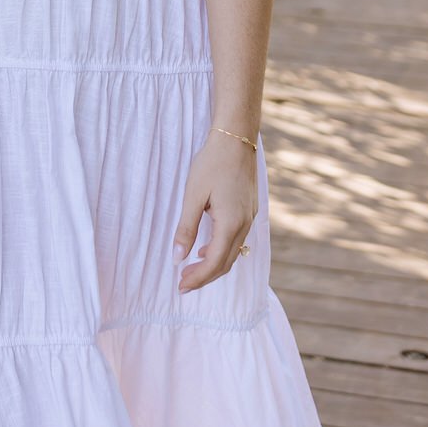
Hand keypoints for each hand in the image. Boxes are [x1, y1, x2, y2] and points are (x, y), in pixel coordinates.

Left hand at [175, 129, 257, 291]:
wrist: (236, 139)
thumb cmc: (212, 164)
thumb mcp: (193, 195)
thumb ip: (186, 228)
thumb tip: (177, 257)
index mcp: (230, 223)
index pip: (214, 262)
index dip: (198, 278)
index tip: (180, 286)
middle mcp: (244, 225)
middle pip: (226, 263)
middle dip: (204, 277)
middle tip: (183, 283)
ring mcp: (250, 219)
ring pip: (233, 253)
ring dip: (213, 265)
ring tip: (191, 269)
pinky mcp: (250, 212)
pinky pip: (237, 240)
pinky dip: (222, 251)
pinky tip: (206, 249)